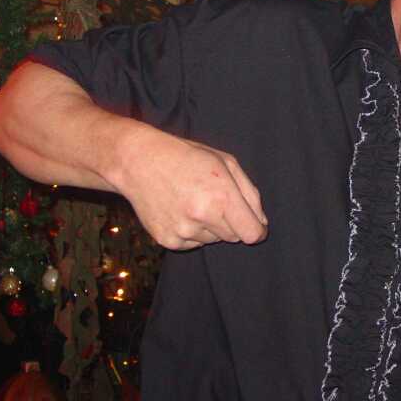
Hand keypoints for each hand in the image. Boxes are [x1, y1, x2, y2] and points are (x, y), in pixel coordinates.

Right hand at [113, 127, 267, 250]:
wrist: (139, 162)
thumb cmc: (187, 157)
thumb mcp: (226, 162)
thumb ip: (250, 194)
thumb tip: (261, 222)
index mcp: (221, 197)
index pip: (252, 234)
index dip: (258, 231)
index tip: (255, 225)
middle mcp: (202, 217)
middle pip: (234, 237)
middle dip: (232, 223)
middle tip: (215, 200)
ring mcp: (183, 231)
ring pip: (213, 240)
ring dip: (211, 226)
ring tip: (194, 201)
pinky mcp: (167, 240)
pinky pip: (193, 243)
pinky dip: (192, 231)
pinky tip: (180, 210)